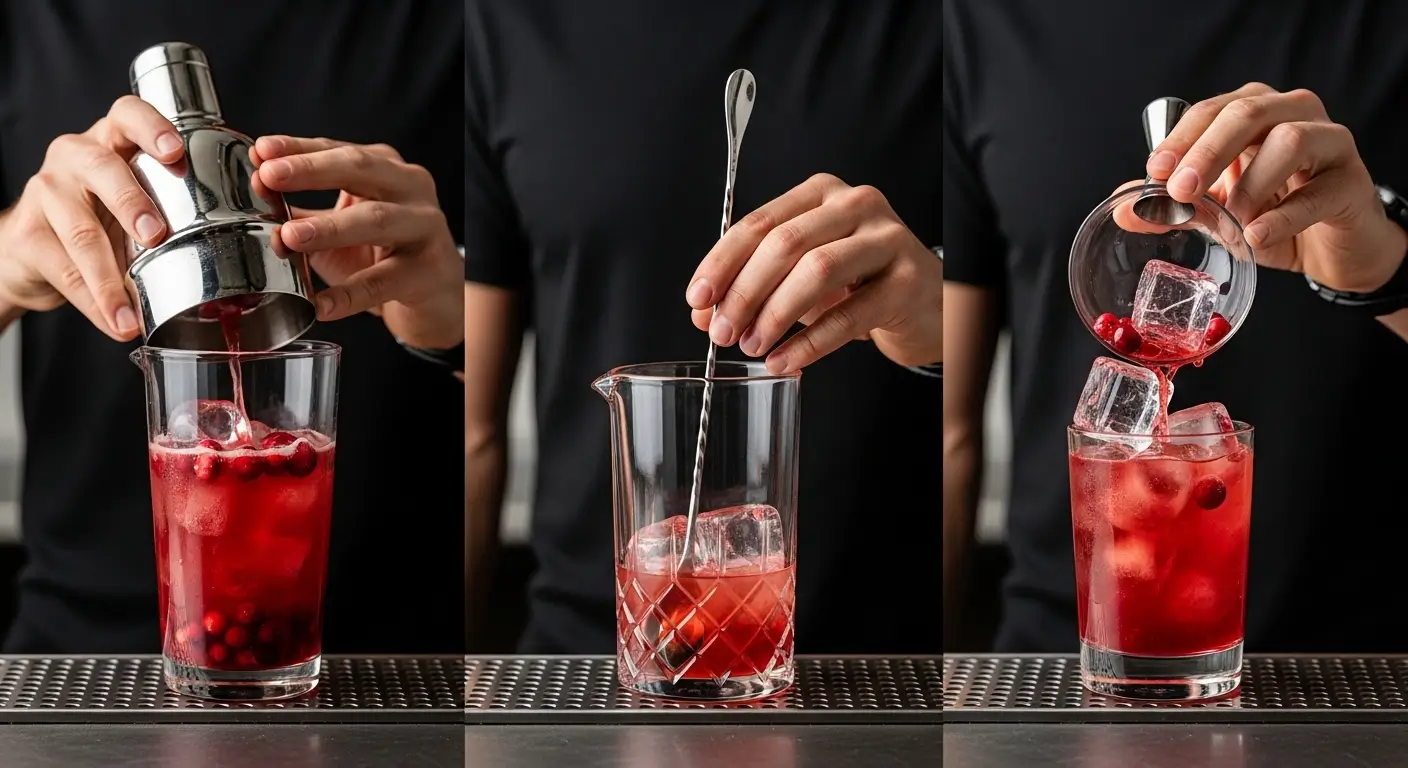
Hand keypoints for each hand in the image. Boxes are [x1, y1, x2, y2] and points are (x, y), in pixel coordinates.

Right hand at [0, 96, 182, 339]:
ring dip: (111, 278)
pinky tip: (117, 320)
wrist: (36, 251)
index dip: (152, 127)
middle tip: (156, 235)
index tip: (175, 151)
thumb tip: (245, 245)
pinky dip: (96, 302)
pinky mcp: (26, 234)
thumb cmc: (105, 217)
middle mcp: (75, 157)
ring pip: (81, 231)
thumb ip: (181, 207)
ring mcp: (46, 192)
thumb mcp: (142, 200)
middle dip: (132, 202)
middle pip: (103, 169)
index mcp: (113, 141)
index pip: (129, 114)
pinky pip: (64, 270)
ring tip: (133, 312)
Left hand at [253, 137, 463, 349]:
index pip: (338, 150)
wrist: (437, 298)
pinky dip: (350, 294)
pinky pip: (384, 281)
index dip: (299, 149)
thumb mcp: (339, 228)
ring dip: (329, 227)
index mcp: (387, 169)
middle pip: (361, 169)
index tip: (262, 150)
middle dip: (312, 171)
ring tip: (289, 237)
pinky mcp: (430, 270)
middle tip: (270, 176)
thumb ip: (300, 213)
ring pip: (376, 220)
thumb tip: (256, 194)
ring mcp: (425, 227)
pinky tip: (321, 304)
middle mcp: (411, 188)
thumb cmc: (385, 256)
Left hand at [686, 173, 941, 371]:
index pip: (759, 223)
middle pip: (785, 243)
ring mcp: (887, 238)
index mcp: (821, 195)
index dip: (722, 263)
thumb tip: (705, 314)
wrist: (926, 305)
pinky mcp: (908, 280)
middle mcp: (855, 205)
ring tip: (753, 346)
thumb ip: (753, 288)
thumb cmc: (859, 284)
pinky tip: (786, 360)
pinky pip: (848, 314)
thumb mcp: (800, 279)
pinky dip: (810, 342)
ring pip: (816, 270)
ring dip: (775, 314)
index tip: (698, 298)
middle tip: (723, 332)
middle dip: (744, 291)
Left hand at [1139, 82, 1405, 292]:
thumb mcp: (1217, 212)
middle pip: (1246, 113)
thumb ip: (1175, 207)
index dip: (1180, 139)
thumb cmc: (1272, 217)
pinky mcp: (1352, 182)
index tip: (1155, 173)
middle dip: (1207, 151)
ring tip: (1232, 220)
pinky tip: (1257, 234)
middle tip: (1182, 190)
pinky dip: (1282, 216)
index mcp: (1253, 112)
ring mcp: (1329, 142)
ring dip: (1250, 184)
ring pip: (1289, 139)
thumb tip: (1123, 210)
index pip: (1210, 111)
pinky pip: (1317, 192)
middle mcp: (1293, 114)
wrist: (1328, 250)